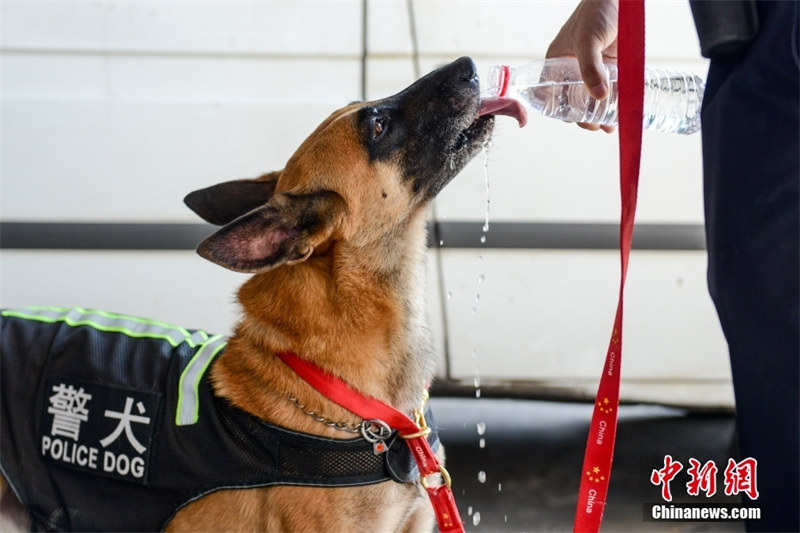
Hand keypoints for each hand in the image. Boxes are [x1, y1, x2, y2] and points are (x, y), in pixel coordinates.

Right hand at [546, 0, 618, 132]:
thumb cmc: (596, 11)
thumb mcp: (587, 40)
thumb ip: (591, 68)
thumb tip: (599, 97)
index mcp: (557, 63)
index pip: (550, 93)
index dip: (557, 109)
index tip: (569, 119)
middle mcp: (572, 69)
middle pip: (573, 101)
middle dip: (581, 116)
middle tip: (594, 125)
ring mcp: (593, 70)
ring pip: (592, 99)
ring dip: (599, 114)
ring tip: (607, 125)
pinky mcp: (612, 67)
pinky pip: (610, 91)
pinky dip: (614, 104)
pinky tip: (619, 115)